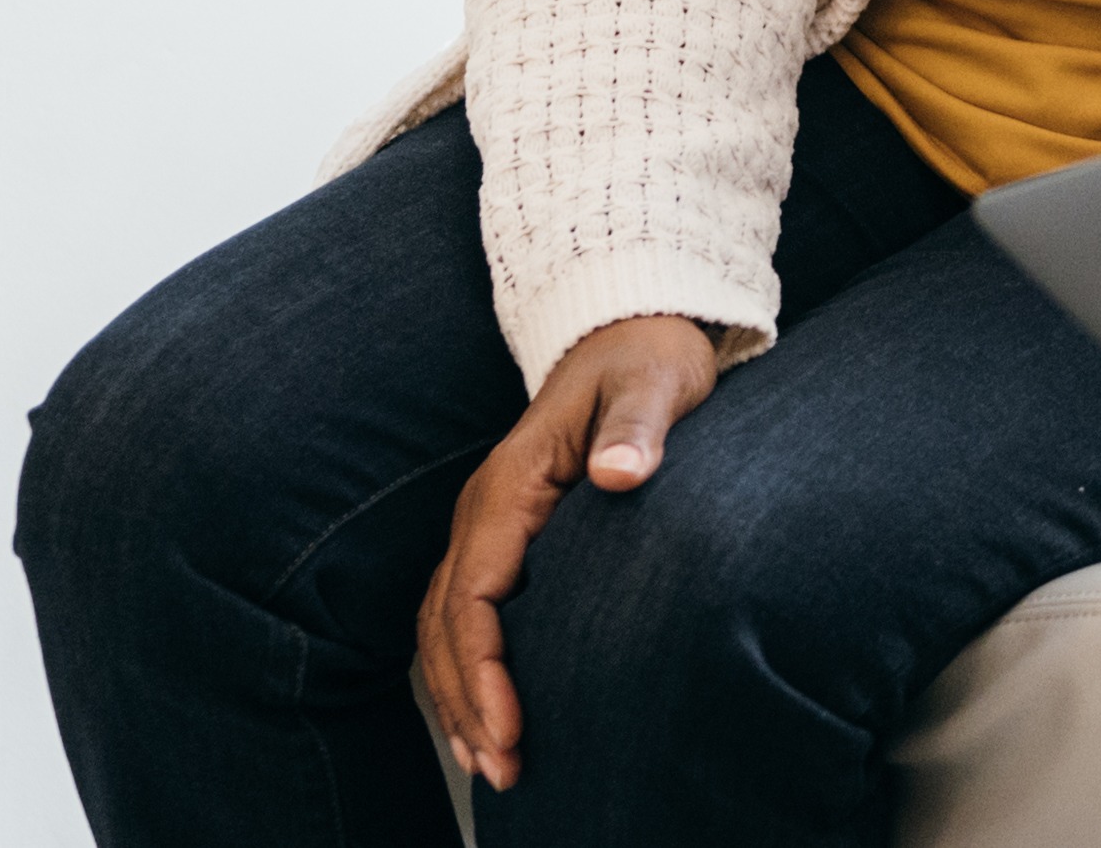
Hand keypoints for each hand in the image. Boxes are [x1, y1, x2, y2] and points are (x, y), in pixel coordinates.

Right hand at [413, 313, 721, 790]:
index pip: (476, 593)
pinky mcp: (506, 540)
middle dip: (467, 702)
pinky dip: (467, 673)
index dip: (485, 666)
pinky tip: (487, 721)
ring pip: (445, 628)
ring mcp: (488, 527)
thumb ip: (637, 426)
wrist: (629, 329)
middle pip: (448, 624)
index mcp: (510, 485)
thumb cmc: (646, 359)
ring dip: (460, 698)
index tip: (511, 725)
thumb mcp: (655, 382)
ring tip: (492, 768)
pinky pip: (467, 616)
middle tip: (504, 771)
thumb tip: (620, 474)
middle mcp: (484, 512)